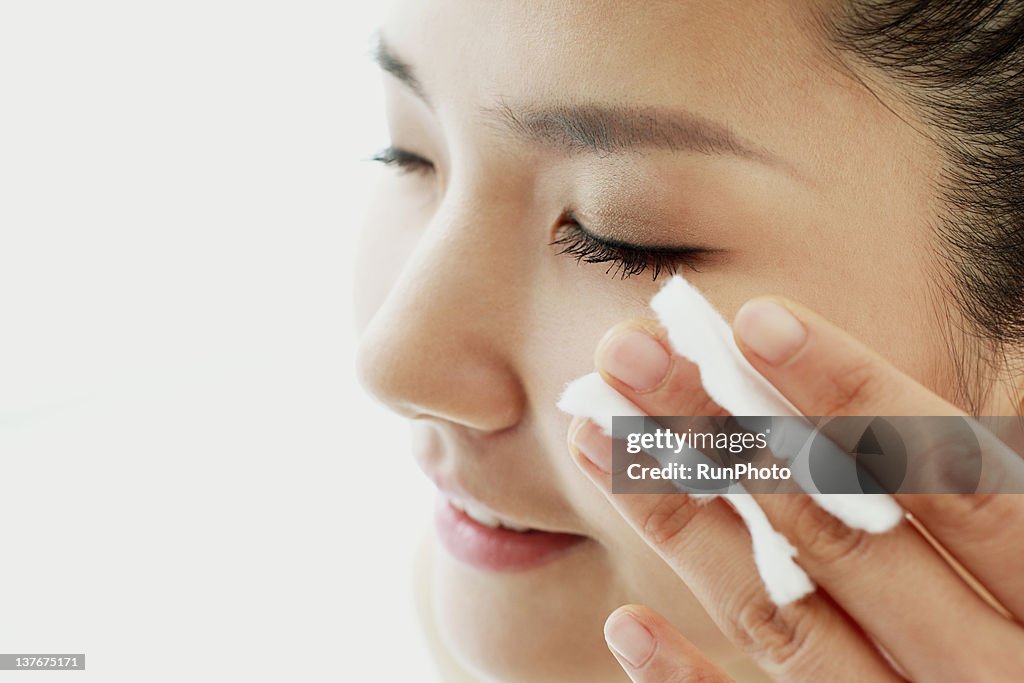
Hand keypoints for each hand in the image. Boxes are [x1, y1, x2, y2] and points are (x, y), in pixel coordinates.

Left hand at [567, 297, 1023, 680]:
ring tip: (596, 436)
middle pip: (835, 533)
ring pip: (779, 618)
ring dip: (680, 524)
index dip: (856, 394)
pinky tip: (626, 620)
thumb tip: (947, 386)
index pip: (949, 480)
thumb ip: (985, 488)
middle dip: (721, 433)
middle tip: (625, 354)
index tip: (755, 321)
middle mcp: (983, 671)